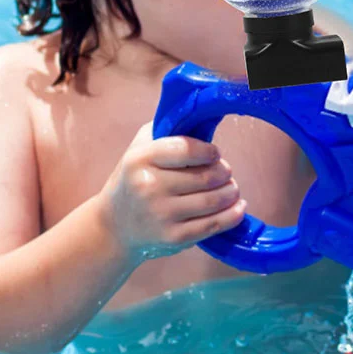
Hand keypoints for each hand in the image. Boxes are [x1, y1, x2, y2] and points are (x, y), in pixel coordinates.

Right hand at [98, 123, 247, 262]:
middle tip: (226, 172)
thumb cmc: (134, 178)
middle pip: (206, 176)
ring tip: (232, 188)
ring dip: (231, 192)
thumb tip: (201, 115)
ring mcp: (161, 215)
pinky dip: (232, 215)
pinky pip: (212, 225)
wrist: (114, 226)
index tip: (215, 153)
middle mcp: (149, 187)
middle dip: (224, 172)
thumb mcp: (140, 147)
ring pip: (213, 200)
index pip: (186, 149)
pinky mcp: (173, 238)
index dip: (208, 151)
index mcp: (140, 160)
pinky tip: (238, 207)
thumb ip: (167, 129)